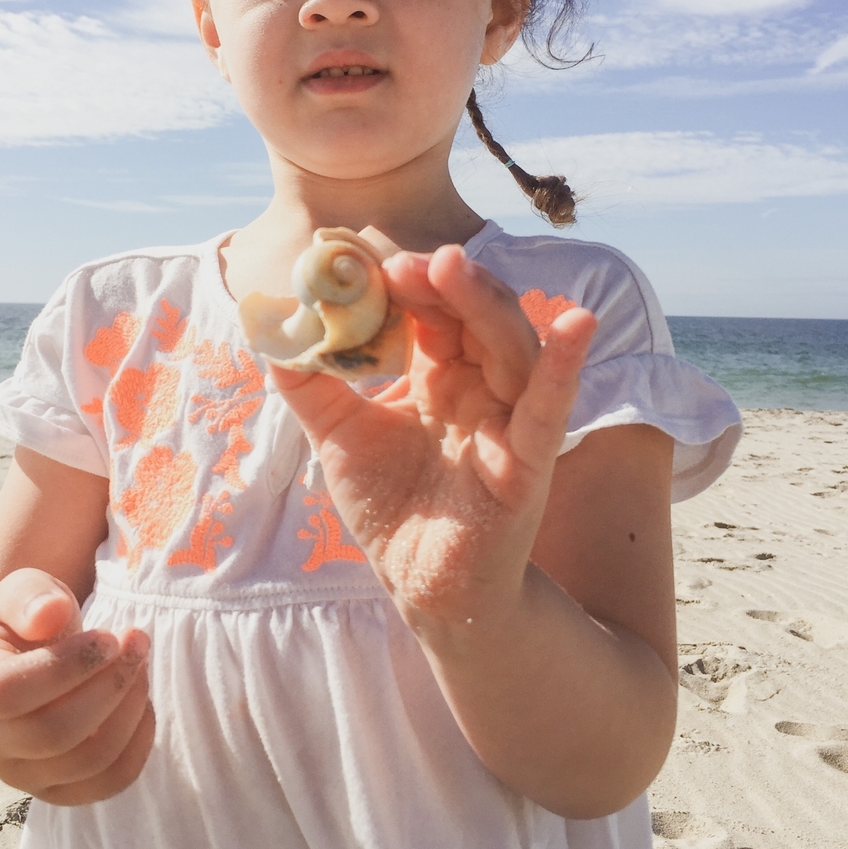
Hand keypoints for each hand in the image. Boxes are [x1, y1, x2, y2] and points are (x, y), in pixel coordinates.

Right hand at [0, 568, 153, 805]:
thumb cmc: (10, 627)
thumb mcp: (11, 595)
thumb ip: (28, 597)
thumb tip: (50, 614)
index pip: (7, 693)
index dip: (66, 667)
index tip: (108, 636)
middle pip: (53, 734)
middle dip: (110, 685)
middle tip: (136, 641)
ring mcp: (19, 773)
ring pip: (86, 762)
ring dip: (129, 711)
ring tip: (140, 665)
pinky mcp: (55, 789)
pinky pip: (106, 783)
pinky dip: (137, 745)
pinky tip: (142, 703)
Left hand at [272, 245, 595, 624]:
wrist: (419, 585)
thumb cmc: (391, 506)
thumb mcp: (339, 434)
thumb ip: (309, 383)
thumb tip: (270, 327)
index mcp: (443, 376)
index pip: (435, 312)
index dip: (410, 284)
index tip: (372, 262)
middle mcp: (483, 389)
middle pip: (475, 318)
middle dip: (444, 284)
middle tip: (406, 263)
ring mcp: (510, 421)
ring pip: (510, 347)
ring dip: (487, 304)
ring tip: (455, 268)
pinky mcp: (528, 463)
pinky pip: (550, 409)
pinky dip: (565, 365)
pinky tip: (577, 324)